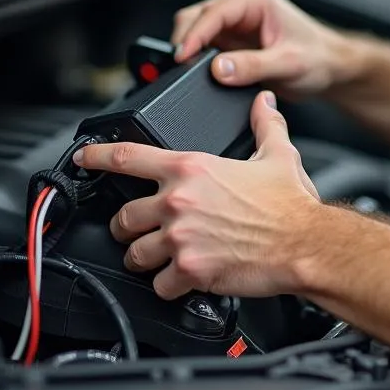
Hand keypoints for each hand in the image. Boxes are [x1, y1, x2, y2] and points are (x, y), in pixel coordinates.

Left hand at [73, 91, 320, 299]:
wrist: (306, 243)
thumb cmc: (291, 205)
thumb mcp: (278, 154)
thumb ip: (264, 125)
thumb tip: (263, 103)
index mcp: (192, 169)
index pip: (127, 157)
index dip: (96, 157)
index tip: (83, 159)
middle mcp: (178, 201)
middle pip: (122, 216)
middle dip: (128, 226)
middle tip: (141, 231)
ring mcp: (180, 238)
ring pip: (134, 254)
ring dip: (145, 259)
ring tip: (161, 260)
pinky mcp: (189, 272)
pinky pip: (158, 285)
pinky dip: (167, 287)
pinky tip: (182, 281)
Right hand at [171, 0, 351, 98]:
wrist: (331, 69)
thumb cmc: (319, 57)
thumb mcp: (287, 64)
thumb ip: (252, 66)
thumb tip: (219, 69)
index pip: (213, 12)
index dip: (194, 34)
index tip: (182, 55)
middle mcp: (243, 6)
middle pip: (197, 17)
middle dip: (186, 41)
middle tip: (180, 68)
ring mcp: (236, 23)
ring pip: (197, 31)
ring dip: (192, 51)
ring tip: (189, 73)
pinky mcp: (233, 41)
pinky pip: (206, 47)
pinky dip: (198, 60)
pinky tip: (200, 73)